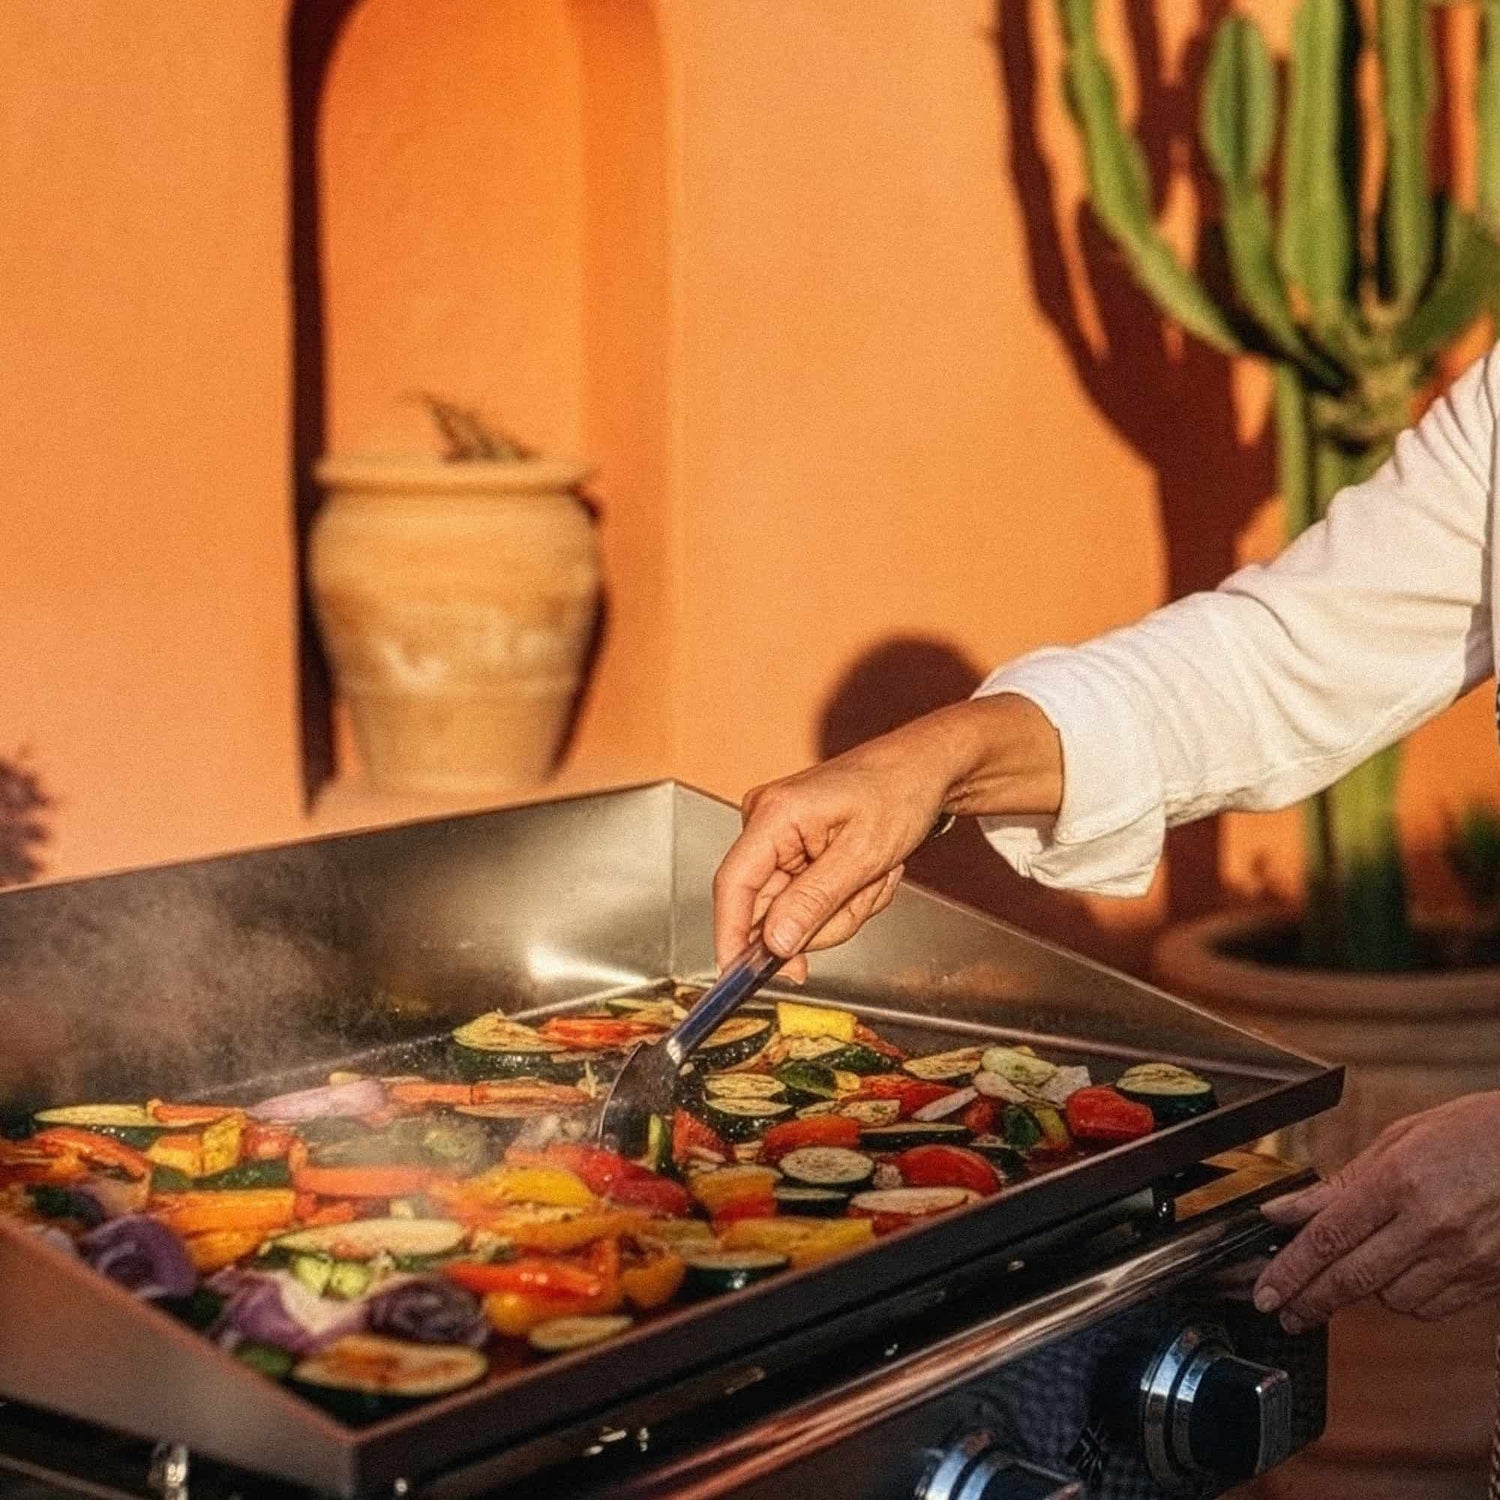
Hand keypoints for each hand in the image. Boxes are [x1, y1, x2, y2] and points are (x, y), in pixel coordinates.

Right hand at [711, 694, 1061, 977]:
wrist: (924, 769)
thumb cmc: (900, 791)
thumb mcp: (864, 855)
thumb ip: (813, 902)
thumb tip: (774, 943)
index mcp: (774, 815)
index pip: (733, 886)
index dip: (732, 936)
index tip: (739, 977)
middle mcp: (766, 823)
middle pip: (771, 907)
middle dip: (825, 915)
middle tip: (866, 892)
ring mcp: (779, 837)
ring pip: (796, 910)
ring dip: (843, 906)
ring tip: (874, 874)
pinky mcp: (793, 848)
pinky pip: (808, 898)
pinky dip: (844, 896)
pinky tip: (867, 872)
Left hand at [1253, 1092, 1499, 1331]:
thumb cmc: (1477, 1131)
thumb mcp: (1399, 1138)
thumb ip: (1340, 1182)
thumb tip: (1286, 1208)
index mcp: (1399, 1180)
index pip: (1328, 1236)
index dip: (1290, 1269)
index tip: (1265, 1290)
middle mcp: (1430, 1224)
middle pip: (1352, 1278)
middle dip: (1309, 1300)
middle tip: (1280, 1310)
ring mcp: (1462, 1258)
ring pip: (1390, 1298)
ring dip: (1362, 1292)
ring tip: (1352, 1272)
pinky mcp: (1486, 1281)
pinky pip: (1430, 1307)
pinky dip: (1406, 1298)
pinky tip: (1398, 1277)